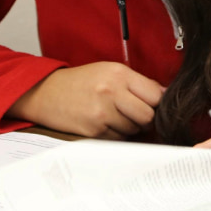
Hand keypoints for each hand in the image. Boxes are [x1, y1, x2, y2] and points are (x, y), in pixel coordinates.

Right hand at [8, 62, 162, 138]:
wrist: (46, 93)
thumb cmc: (80, 82)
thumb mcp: (109, 71)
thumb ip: (137, 83)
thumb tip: (164, 96)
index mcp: (119, 74)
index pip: (156, 95)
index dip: (158, 102)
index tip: (153, 104)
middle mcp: (111, 92)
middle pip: (148, 116)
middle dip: (146, 118)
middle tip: (135, 113)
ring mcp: (102, 114)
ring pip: (134, 130)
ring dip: (131, 127)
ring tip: (116, 116)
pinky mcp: (94, 131)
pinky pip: (119, 138)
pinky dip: (117, 134)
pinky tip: (105, 123)